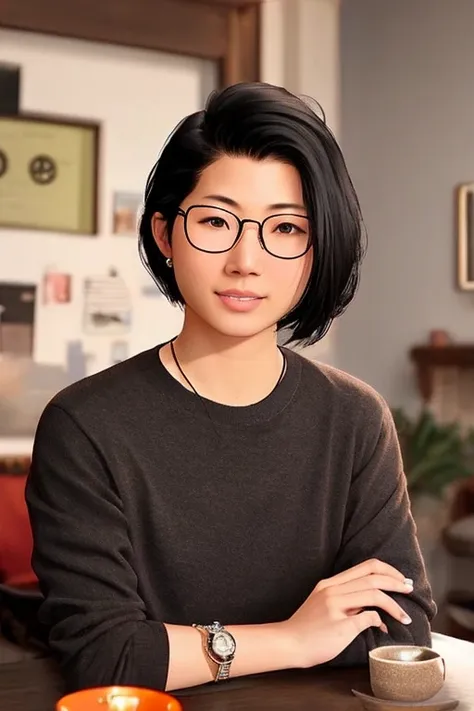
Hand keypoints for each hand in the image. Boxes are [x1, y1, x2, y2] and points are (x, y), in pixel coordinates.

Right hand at [282, 559, 413, 667]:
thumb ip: (345, 600)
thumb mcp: (323, 604)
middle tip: (409, 590)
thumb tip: (372, 610)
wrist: (288, 643)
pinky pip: (368, 617)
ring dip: (394, 604)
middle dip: (396, 582)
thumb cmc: (306, 627)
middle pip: (373, 576)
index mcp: (330, 583)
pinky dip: (381, 621)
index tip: (400, 579)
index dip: (388, 570)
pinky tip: (384, 628)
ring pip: (374, 594)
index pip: (366, 566)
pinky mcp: (340, 625)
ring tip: (405, 616)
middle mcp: (333, 590)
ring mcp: (336, 606)